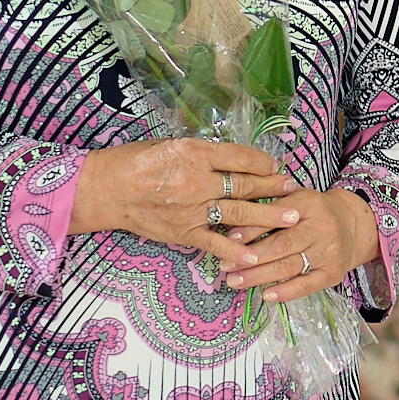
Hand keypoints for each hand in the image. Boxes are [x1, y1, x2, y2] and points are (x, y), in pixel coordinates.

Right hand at [70, 138, 297, 267]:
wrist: (105, 189)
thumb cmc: (137, 161)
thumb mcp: (172, 143)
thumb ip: (204, 153)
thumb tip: (236, 159)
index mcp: (196, 152)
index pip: (241, 157)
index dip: (264, 162)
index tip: (276, 165)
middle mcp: (198, 180)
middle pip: (246, 185)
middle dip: (273, 187)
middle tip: (293, 189)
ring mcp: (192, 209)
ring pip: (240, 213)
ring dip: (269, 216)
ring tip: (292, 218)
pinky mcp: (184, 232)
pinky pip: (216, 243)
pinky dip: (237, 250)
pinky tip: (257, 256)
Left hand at [226, 187, 382, 302]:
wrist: (354, 225)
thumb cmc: (315, 211)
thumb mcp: (296, 198)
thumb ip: (270, 203)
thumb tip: (233, 214)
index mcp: (309, 204)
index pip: (276, 217)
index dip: (251, 230)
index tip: (228, 240)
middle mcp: (321, 227)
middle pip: (281, 245)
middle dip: (250, 258)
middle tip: (225, 266)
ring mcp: (328, 252)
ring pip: (289, 266)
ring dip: (259, 276)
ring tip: (235, 282)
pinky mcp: (333, 272)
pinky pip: (307, 285)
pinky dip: (286, 292)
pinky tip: (267, 295)